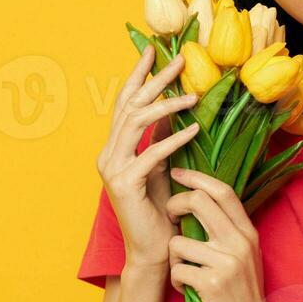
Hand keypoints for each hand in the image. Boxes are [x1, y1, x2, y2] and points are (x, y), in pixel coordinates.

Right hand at [96, 45, 200, 271]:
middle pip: (130, 106)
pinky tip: (194, 129)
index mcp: (114, 148)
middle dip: (154, 79)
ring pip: (137, 124)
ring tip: (193, 94)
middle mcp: (108, 154)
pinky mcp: (124, 184)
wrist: (153, 250)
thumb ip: (162, 139)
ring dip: (166, 105)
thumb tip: (174, 109)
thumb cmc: (160, 211)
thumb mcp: (163, 167)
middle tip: (178, 59)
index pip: (125, 103)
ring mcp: (112, 168)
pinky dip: (173, 139)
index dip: (138, 76)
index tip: (153, 50)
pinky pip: (151, 154)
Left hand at [164, 167, 275, 301]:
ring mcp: (227, 263)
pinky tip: (187, 289)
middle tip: (171, 217)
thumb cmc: (242, 293)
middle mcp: (239, 242)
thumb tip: (200, 201)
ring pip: (178, 242)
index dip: (196, 177)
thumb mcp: (244, 255)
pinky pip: (177, 269)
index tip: (177, 173)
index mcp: (247, 232)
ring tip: (185, 272)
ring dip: (174, 259)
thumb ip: (229, 230)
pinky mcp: (212, 284)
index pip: (222, 191)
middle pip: (199, 202)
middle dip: (175, 205)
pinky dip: (176, 280)